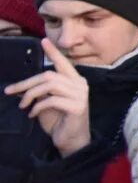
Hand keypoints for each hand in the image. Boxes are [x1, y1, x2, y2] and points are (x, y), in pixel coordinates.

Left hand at [5, 39, 90, 156]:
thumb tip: (24, 87)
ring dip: (30, 95)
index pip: (63, 64)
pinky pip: (51, 100)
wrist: (71, 141)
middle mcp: (80, 85)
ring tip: (23, 106)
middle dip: (26, 83)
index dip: (53, 52)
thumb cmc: (60, 121)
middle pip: (49, 75)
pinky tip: (32, 114)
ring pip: (49, 85)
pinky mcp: (77, 106)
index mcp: (75, 81)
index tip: (43, 41)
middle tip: (11, 91)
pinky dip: (37, 106)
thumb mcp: (48, 103)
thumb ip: (42, 92)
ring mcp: (80, 95)